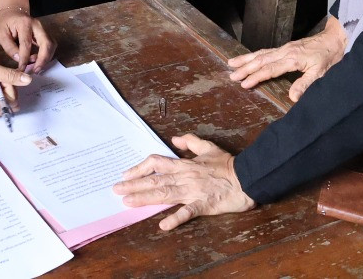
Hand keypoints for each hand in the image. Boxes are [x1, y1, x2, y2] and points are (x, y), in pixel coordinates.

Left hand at [0, 7, 55, 72]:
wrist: (13, 12)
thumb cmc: (5, 22)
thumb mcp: (0, 34)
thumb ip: (9, 47)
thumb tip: (18, 60)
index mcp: (24, 23)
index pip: (26, 44)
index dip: (25, 58)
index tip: (22, 69)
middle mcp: (37, 25)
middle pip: (46, 43)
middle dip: (43, 59)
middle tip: (36, 71)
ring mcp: (43, 29)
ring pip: (51, 45)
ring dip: (46, 58)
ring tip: (36, 68)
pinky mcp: (45, 33)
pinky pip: (50, 46)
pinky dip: (46, 55)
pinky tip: (38, 62)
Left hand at [113, 134, 254, 228]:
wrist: (247, 178)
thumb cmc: (227, 164)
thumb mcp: (207, 147)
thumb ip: (190, 142)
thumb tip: (175, 139)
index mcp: (184, 165)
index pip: (156, 163)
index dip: (139, 168)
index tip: (126, 174)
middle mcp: (184, 177)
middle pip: (155, 181)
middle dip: (133, 185)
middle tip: (116, 190)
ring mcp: (193, 191)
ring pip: (165, 194)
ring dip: (145, 199)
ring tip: (128, 202)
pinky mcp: (204, 204)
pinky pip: (188, 212)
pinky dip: (176, 218)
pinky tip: (163, 224)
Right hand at [226, 16, 346, 101]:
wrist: (334, 39)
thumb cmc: (328, 57)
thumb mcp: (320, 73)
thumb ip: (305, 84)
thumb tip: (292, 97)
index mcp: (292, 59)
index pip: (270, 69)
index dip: (256, 77)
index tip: (244, 84)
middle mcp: (285, 52)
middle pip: (261, 60)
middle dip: (245, 67)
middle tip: (231, 75)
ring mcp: (284, 48)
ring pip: (261, 54)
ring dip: (246, 59)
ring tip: (231, 63)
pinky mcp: (286, 47)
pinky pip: (266, 51)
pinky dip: (254, 55)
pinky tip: (249, 58)